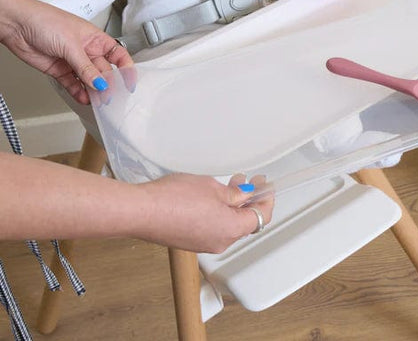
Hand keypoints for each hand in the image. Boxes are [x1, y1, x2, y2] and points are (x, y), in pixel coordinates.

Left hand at [0, 0, 132, 104]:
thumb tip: (100, 84)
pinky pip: (74, 85)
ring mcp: (73, 61)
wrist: (15, 24)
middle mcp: (87, 50)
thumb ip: (86, 67)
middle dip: (108, 85)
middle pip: (104, 71)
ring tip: (98, 102)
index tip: (128, 83)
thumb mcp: (71, 44)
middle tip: (110, 97)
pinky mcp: (60, 71)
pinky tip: (84, 99)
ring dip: (94, 92)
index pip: (118, 55)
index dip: (126, 69)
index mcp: (96, 39)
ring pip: (89, 80)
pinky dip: (79, 93)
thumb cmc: (43, 20)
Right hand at [138, 173, 273, 252]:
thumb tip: (246, 195)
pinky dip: (217, 214)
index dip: (266, 200)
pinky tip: (211, 198)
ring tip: (228, 186)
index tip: (265, 186)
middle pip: (244, 223)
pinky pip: (212, 228)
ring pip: (227, 225)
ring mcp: (203, 244)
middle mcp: (220, 242)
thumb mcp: (213, 187)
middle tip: (248, 182)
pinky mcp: (189, 241)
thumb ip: (234, 194)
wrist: (142, 211)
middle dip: (248, 201)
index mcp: (231, 230)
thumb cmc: (174, 199)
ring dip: (232, 206)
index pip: (260, 217)